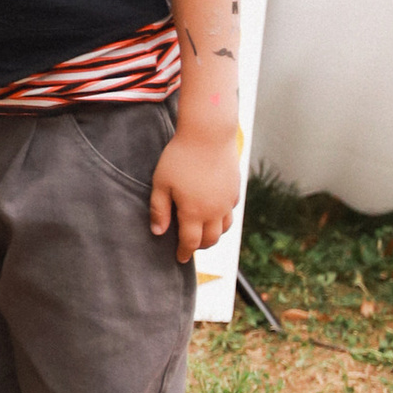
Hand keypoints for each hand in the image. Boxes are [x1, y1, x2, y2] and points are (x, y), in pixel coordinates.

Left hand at [150, 124, 240, 260]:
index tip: (180, 258)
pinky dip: (222, 218)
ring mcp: (227, 201)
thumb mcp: (161, 183)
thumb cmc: (180, 157)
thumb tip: (158, 232)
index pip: (190, 242)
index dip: (184, 252)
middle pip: (210, 240)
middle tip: (190, 246)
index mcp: (194, 212)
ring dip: (213, 235)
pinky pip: (230, 212)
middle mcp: (214, 211)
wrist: (208, 135)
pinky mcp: (235, 189)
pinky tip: (214, 213)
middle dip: (199, 246)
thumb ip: (159, 209)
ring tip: (203, 233)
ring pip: (224, 228)